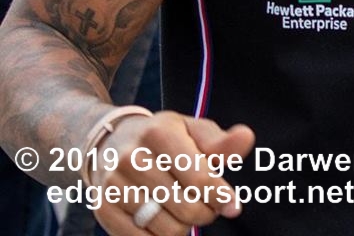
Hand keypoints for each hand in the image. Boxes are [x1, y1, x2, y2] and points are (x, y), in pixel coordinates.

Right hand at [89, 111, 254, 233]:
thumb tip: (247, 138)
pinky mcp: (103, 208)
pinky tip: (163, 219)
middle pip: (186, 208)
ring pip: (167, 230)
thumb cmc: (164, 138)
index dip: (221, 197)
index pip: (199, 178)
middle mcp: (132, 157)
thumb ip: (220, 142)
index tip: (234, 206)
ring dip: (184, 226)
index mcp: (159, 133)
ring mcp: (114, 184)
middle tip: (207, 205)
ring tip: (184, 210)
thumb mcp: (192, 130)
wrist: (112, 142)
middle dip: (206, 212)